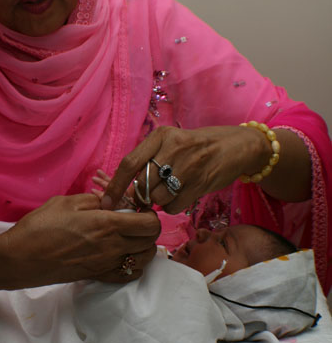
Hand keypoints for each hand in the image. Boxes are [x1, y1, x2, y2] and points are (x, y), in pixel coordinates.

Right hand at [0, 193, 160, 285]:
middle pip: (150, 241)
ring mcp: (106, 264)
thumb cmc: (39, 227)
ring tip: (128, 236)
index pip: (149, 223)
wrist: (20, 259)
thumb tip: (110, 201)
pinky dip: (132, 265)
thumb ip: (94, 201)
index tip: (138, 207)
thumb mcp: (66, 202)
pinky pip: (128, 274)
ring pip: (143, 259)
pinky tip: (121, 254)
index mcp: (107, 224)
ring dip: (142, 246)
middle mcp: (112, 247)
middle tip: (134, 220)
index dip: (149, 213)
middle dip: (148, 228)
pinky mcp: (98, 276)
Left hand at [100, 125, 269, 214]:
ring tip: (169, 190)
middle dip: (140, 197)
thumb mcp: (172, 143)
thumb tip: (124, 190)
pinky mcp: (200, 183)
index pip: (129, 164)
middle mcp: (174, 148)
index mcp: (161, 135)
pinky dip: (172, 206)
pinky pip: (174, 206)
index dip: (114, 187)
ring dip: (158, 202)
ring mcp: (189, 166)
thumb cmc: (197, 146)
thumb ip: (150, 160)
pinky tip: (182, 194)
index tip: (105, 202)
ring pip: (157, 198)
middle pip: (142, 185)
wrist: (237, 147)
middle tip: (145, 197)